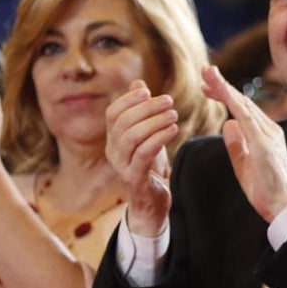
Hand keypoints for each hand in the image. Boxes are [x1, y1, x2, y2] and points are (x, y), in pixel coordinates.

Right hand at [105, 80, 176, 235]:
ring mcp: (121, 166)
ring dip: (154, 122)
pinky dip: (158, 139)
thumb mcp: (146, 136)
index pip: (112, 113)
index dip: (128, 99)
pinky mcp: (133, 179)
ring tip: (174, 115)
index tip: (147, 90)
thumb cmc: (149, 168)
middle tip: (169, 101)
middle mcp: (112, 152)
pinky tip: (173, 130)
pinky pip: (143, 154)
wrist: (152, 204)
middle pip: (123, 122)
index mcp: (113, 140)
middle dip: (146, 108)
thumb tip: (138, 83)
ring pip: (132, 137)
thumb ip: (141, 112)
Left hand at [202, 65, 286, 222]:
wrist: (282, 208)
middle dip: (222, 85)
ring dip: (225, 87)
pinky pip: (246, 117)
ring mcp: (268, 135)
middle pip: (243, 102)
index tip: (207, 87)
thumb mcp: (243, 164)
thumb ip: (236, 144)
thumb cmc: (265, 190)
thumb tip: (227, 124)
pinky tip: (221, 91)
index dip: (225, 95)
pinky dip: (233, 101)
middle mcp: (269, 130)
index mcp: (264, 135)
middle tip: (204, 71)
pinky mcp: (264, 143)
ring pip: (244, 104)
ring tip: (208, 74)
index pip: (242, 110)